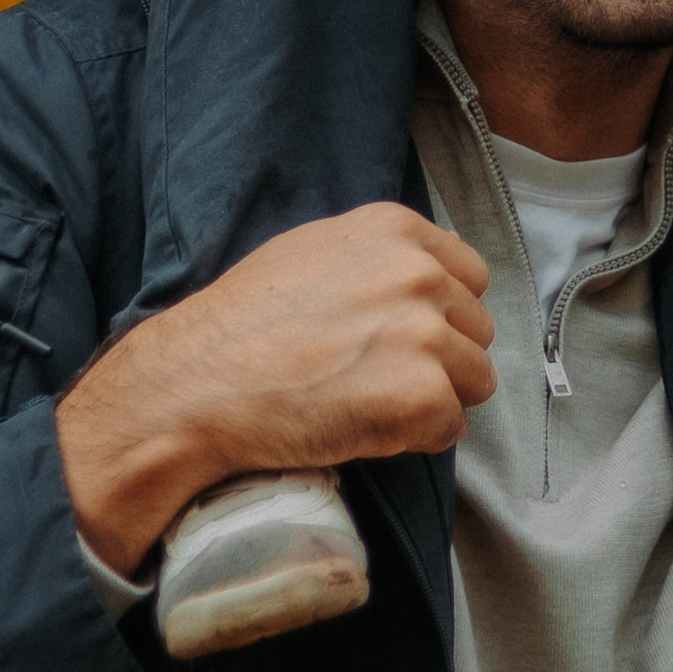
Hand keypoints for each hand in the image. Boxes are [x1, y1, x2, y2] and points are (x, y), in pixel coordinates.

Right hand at [57, 206, 492, 573]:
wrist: (197, 386)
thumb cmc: (241, 326)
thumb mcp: (311, 253)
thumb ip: (379, 257)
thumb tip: (435, 268)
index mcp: (396, 232)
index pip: (469, 275)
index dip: (440, 314)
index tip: (401, 337)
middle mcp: (420, 274)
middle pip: (476, 329)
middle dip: (440, 359)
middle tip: (374, 378)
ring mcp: (426, 334)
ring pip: (473, 380)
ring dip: (432, 400)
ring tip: (366, 404)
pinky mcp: (424, 395)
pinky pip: (449, 428)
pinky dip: (414, 439)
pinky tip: (361, 429)